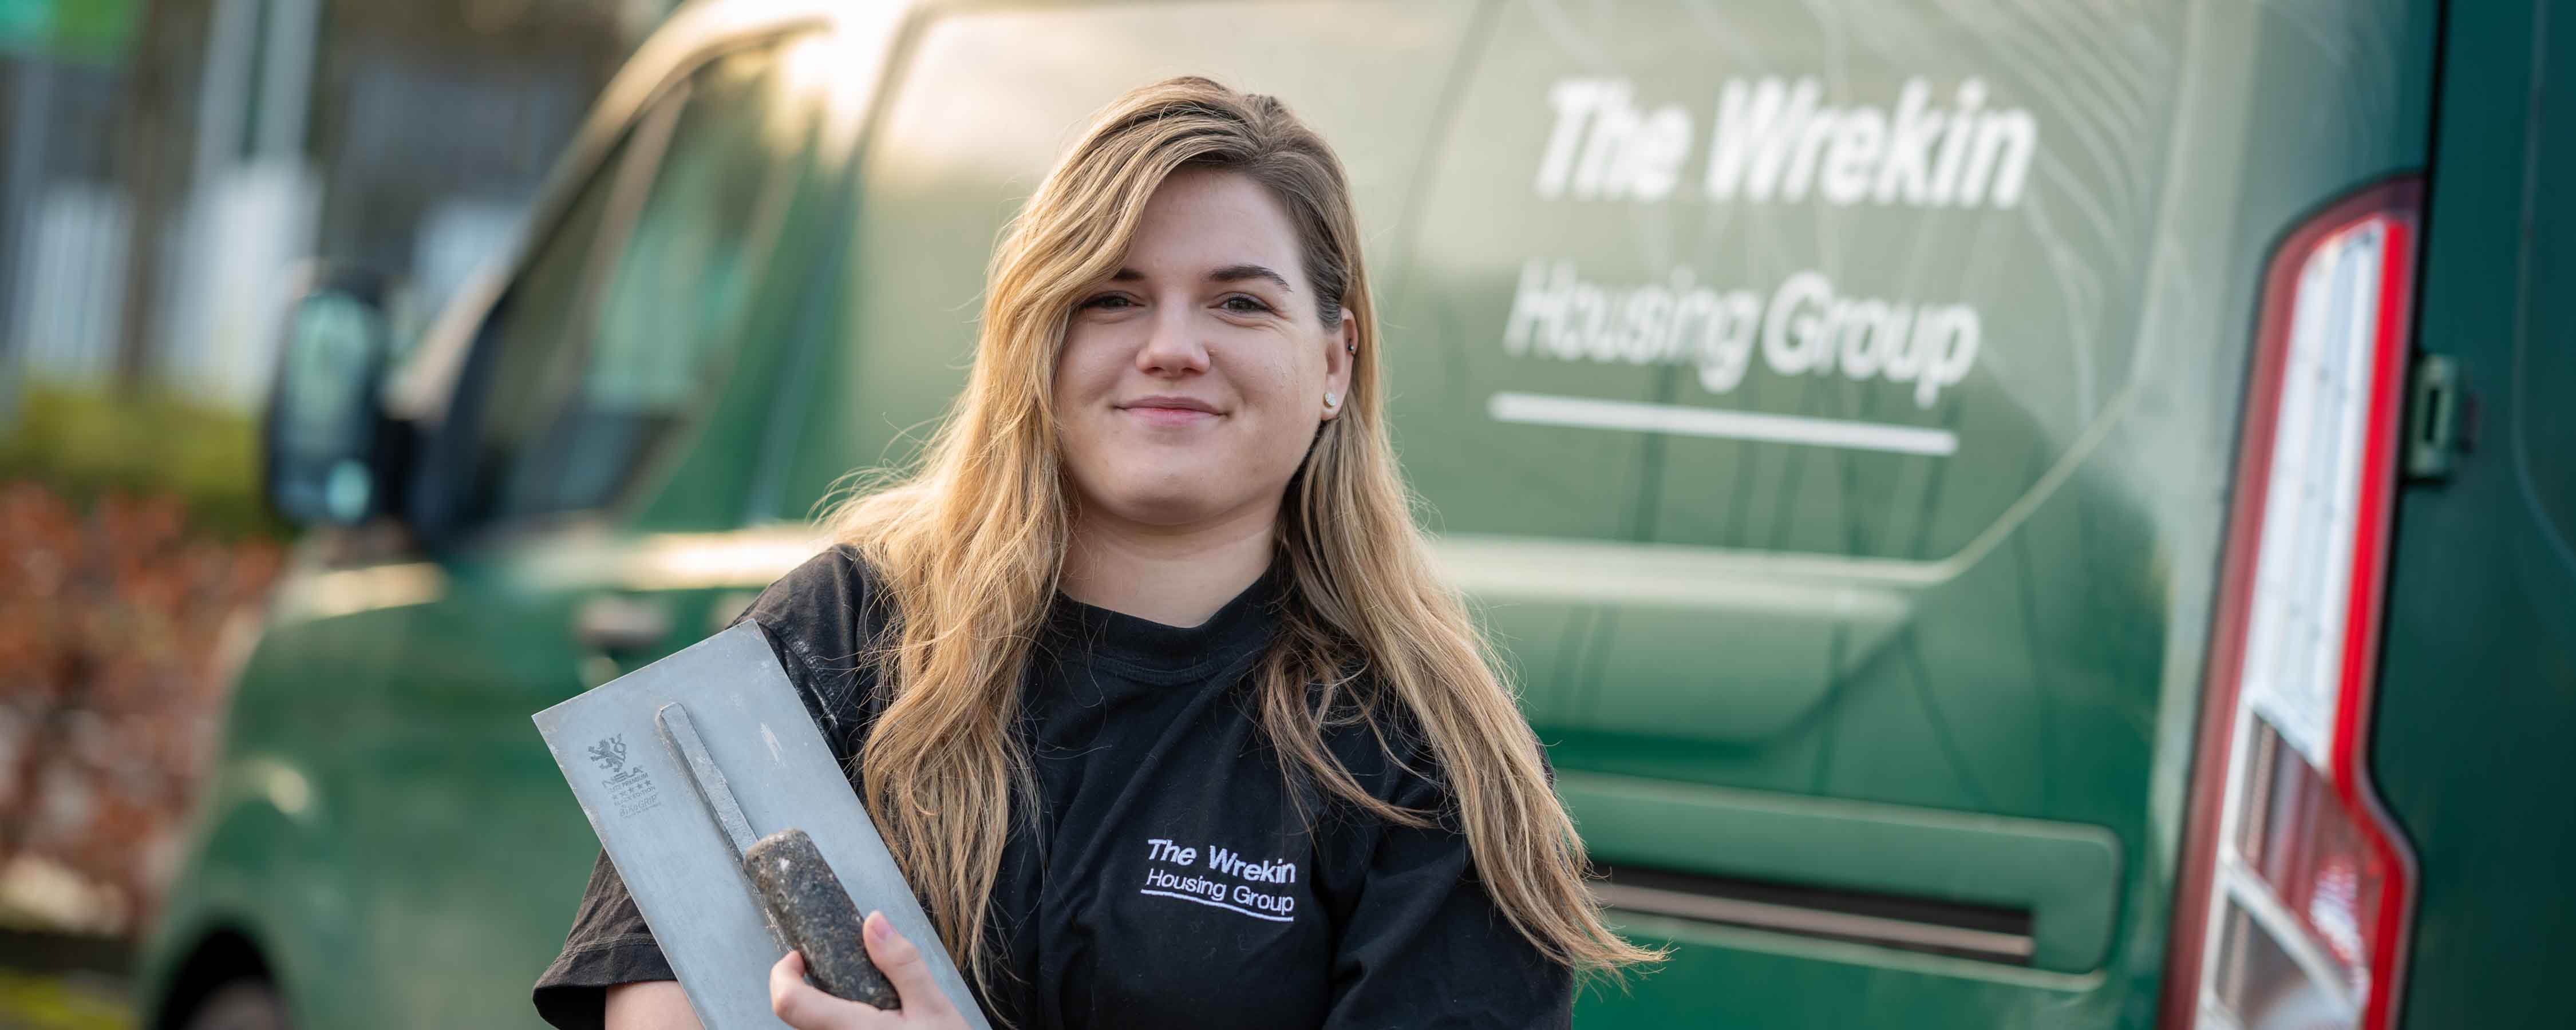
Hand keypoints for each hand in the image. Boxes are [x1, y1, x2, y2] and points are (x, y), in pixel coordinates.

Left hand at [769, 910, 970, 1028]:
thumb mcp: (934, 1007)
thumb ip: (901, 964)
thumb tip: (874, 923)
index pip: (789, 1003)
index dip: (783, 974)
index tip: (801, 956)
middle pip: (797, 1016)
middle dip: (809, 987)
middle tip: (838, 969)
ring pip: (812, 1028)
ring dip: (825, 1006)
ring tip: (864, 997)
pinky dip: (839, 1021)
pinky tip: (872, 1017)